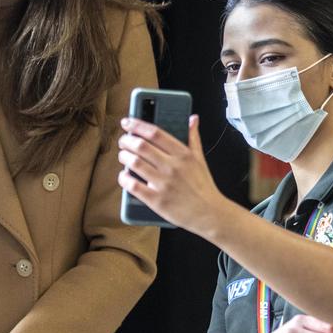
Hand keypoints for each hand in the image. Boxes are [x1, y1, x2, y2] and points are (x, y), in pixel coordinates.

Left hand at [117, 115, 228, 233]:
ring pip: (134, 163)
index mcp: (183, 154)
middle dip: (126, 141)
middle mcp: (173, 167)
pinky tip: (124, 176)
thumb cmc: (203, 186)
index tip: (127, 122)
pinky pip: (133, 186)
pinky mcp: (156, 200)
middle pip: (141, 146)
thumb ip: (193, 138)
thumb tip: (192, 119)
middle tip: (123, 142)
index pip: (155, 133)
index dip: (137, 125)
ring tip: (123, 156)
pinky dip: (124, 178)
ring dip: (123, 157)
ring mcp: (164, 184)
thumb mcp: (200, 159)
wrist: (209, 213)